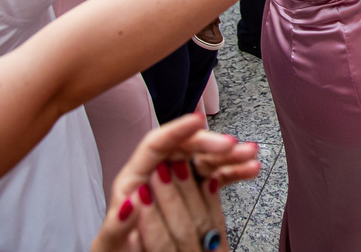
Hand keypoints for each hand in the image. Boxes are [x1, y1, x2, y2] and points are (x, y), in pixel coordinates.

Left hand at [91, 114, 256, 251]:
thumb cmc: (117, 250)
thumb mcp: (111, 242)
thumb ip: (117, 225)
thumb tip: (131, 204)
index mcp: (135, 179)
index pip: (155, 145)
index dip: (177, 130)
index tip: (198, 121)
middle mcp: (159, 174)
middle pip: (186, 148)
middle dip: (212, 142)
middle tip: (233, 145)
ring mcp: (179, 181)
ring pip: (205, 159)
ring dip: (229, 155)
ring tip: (250, 154)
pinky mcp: (195, 192)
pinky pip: (216, 176)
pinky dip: (234, 172)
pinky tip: (249, 170)